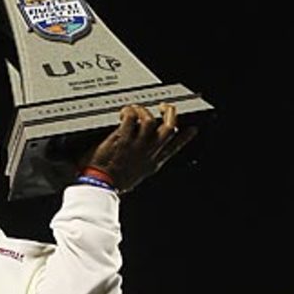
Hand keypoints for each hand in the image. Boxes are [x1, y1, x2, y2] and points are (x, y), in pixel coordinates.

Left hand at [80, 103, 196, 192]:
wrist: (101, 187)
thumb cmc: (113, 184)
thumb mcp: (135, 176)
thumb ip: (141, 164)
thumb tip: (141, 158)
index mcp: (153, 163)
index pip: (174, 148)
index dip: (185, 138)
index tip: (192, 129)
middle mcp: (148, 152)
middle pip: (169, 128)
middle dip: (169, 113)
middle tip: (162, 107)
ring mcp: (136, 145)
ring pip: (151, 120)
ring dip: (143, 111)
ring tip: (134, 110)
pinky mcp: (123, 139)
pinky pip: (131, 117)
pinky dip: (129, 111)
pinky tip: (124, 113)